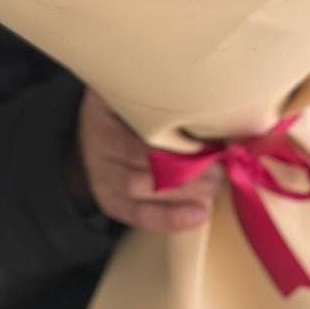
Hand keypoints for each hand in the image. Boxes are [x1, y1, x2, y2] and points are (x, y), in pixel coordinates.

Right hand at [74, 89, 221, 232]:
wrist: (90, 132)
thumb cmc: (124, 107)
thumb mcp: (131, 89)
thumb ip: (160, 90)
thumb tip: (210, 94)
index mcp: (104, 109)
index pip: (139, 124)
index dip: (173, 133)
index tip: (207, 133)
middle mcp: (99, 143)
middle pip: (142, 159)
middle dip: (184, 165)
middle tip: (220, 164)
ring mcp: (102, 176)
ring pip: (141, 188)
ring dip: (183, 190)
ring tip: (215, 185)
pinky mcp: (110, 200)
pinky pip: (138, 215)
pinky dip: (169, 219)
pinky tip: (198, 215)